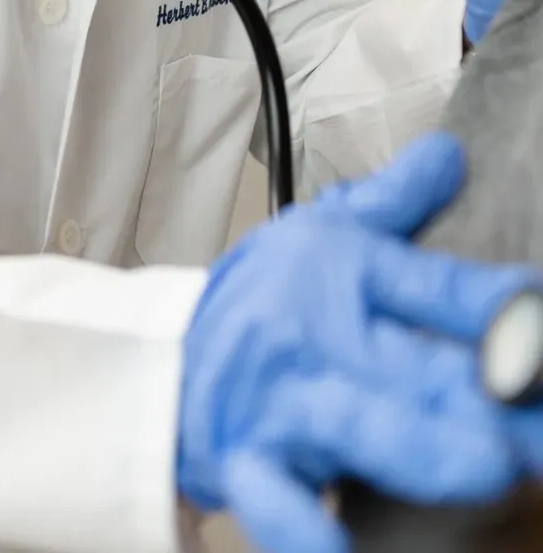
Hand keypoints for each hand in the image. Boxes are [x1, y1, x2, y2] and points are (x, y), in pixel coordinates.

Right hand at [176, 133, 539, 552]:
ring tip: (487, 463)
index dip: (498, 303)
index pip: (434, 286)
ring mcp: (284, 405)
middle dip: (491, 384)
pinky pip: (276, 502)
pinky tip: (336, 552)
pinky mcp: (249, 464)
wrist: (161, 364)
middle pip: (416, 362)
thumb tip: (452, 153)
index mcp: (342, 274)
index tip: (540, 305)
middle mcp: (318, 337)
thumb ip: (391, 203)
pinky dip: (304, 530)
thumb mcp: (317, 237)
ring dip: (423, 446)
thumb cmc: (258, 304)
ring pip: (358, 426)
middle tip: (539, 394)